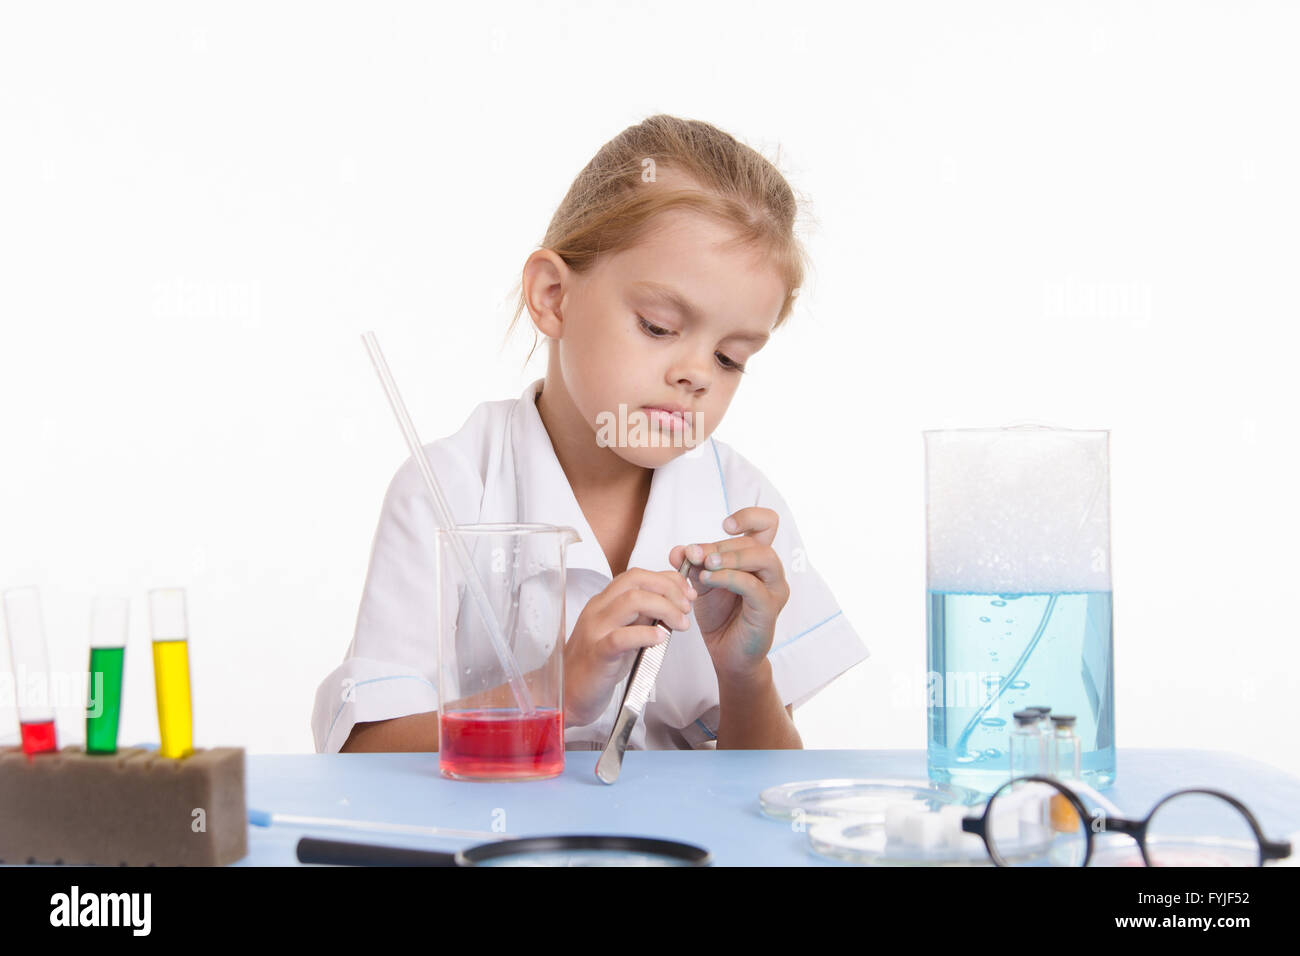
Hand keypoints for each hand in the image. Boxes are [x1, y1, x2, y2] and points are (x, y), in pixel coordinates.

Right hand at [563, 567, 696, 727]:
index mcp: (604, 602)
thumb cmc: (598, 665)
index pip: (638, 575)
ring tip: (681, 623)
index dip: (667, 579)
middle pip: (636, 580)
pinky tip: (661, 639)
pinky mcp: (597, 654)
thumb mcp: (623, 632)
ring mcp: (595, 630)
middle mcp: (598, 610)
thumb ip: (642, 616)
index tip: (687, 592)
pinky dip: (645, 634)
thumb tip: (671, 602)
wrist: (568, 694)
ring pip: (631, 601)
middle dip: (669, 588)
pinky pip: (621, 637)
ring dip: (665, 608)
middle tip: (687, 606)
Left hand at [668, 507, 789, 682]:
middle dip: (720, 546)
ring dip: (730, 557)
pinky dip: (729, 578)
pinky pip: (753, 586)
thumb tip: (678, 550)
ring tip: (705, 565)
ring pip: (762, 557)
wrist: (725, 653)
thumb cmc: (719, 615)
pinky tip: (707, 580)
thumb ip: (692, 564)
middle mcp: (772, 571)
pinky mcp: (769, 609)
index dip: (749, 517)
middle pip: (754, 542)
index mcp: (758, 559)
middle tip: (694, 553)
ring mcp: (774, 589)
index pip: (767, 523)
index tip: (726, 525)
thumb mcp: (702, 583)